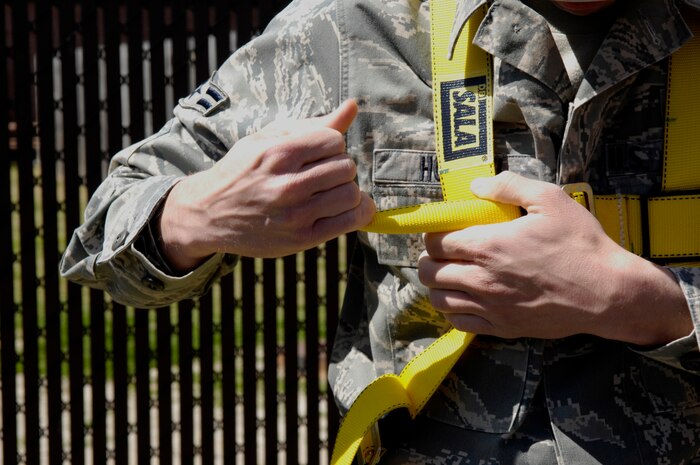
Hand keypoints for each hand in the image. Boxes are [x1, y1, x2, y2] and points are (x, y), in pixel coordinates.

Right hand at [158, 99, 374, 268]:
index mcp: (278, 154)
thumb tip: (353, 106)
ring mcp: (295, 214)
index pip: (334, 141)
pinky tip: (346, 209)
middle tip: (324, 175)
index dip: (331, 145)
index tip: (319, 154)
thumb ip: (314, 125)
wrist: (209, 213)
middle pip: (347, 168)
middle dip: (340, 168)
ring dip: (348, 191)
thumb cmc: (244, 170)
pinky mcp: (302, 238)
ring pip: (352, 194)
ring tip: (332, 192)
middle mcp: (287, 185)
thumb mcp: (269, 139)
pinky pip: (350, 222)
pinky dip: (357, 214)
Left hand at [418, 171, 691, 345]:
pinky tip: (466, 298)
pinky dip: (454, 310)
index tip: (443, 231)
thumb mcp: (550, 200)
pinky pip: (459, 323)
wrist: (608, 292)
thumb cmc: (580, 244)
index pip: (436, 242)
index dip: (433, 234)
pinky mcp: (501, 328)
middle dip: (430, 259)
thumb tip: (476, 186)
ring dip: (438, 285)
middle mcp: (481, 279)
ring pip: (439, 299)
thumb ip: (509, 186)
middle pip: (429, 272)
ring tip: (451, 275)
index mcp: (488, 245)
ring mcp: (489, 307)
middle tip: (443, 253)